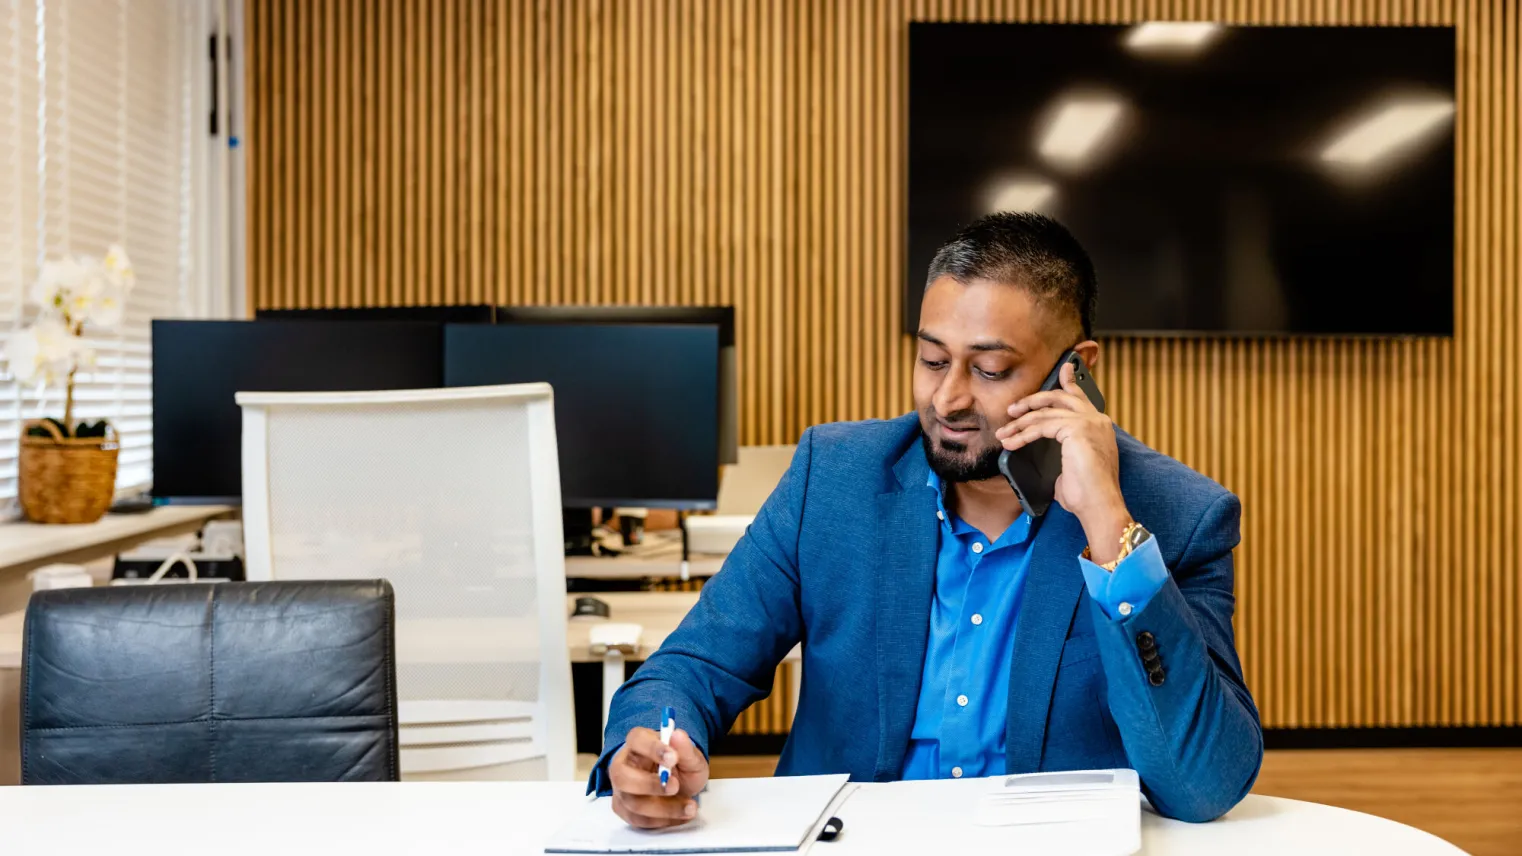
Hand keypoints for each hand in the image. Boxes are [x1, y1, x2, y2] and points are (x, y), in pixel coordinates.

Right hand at [609, 726, 710, 828]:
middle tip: (675, 786)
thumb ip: (685, 749)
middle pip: (622, 776)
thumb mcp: (690, 756)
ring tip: (689, 807)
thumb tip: (678, 735)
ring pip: (631, 802)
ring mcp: (621, 789)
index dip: (653, 748)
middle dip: (649, 784)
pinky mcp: (624, 809)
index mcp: (638, 743)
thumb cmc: (679, 766)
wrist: (679, 785)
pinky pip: (638, 820)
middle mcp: (623, 764)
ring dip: (663, 808)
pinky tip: (680, 814)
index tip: (673, 757)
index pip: (637, 740)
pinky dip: (662, 820)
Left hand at [995, 360, 1129, 555]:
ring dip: (1019, 424)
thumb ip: (1062, 453)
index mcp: (1099, 426)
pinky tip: (1012, 442)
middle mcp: (1097, 419)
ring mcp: (1089, 422)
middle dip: (1032, 400)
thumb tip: (1044, 456)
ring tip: (1003, 433)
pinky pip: (1041, 426)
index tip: (1064, 368)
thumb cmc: (1087, 495)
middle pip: (1059, 397)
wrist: (1099, 507)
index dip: (1070, 381)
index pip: (1080, 397)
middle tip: (1013, 408)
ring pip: (1045, 413)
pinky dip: (1023, 435)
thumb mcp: (1071, 467)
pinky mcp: (1077, 429)